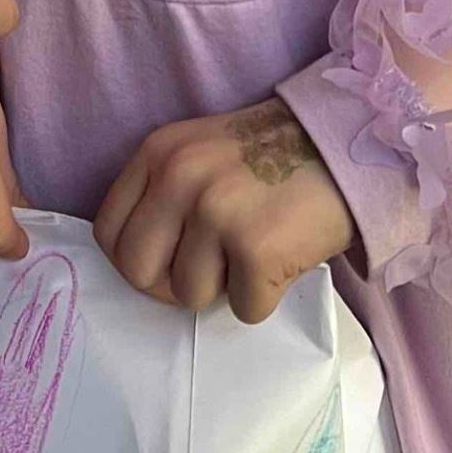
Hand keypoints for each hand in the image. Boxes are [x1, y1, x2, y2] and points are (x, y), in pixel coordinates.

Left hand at [92, 97, 354, 324]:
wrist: (343, 144)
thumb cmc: (270, 157)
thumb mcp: (198, 154)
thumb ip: (162, 195)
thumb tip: (140, 265)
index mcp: (156, 153)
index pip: (108, 233)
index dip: (135, 261)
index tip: (165, 264)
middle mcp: (177, 178)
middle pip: (137, 271)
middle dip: (170, 285)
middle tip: (209, 272)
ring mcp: (215, 212)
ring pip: (190, 296)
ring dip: (224, 287)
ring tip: (253, 251)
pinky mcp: (255, 248)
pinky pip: (243, 308)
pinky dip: (264, 296)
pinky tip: (282, 258)